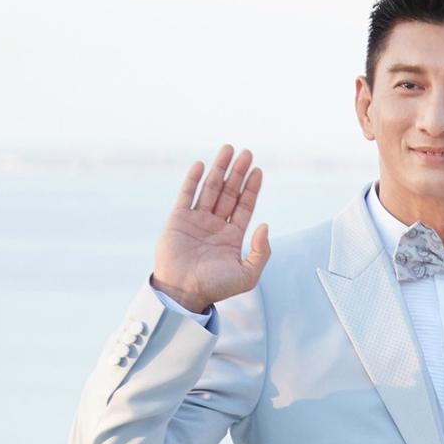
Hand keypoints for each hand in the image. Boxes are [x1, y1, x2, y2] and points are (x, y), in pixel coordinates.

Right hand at [152, 144, 268, 311]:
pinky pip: (187, 195)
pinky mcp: (178, 219)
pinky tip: (202, 165)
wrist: (183, 293)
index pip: (244, 206)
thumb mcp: (248, 275)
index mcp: (232, 237)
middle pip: (229, 192)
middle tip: (247, 153)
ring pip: (211, 189)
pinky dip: (194, 179)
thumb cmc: (215, 288)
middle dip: (238, 173)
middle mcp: (215, 225)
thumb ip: (261, 252)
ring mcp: (196, 220)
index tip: (258, 171)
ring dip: (220, 169)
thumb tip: (265, 225)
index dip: (251, 188)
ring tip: (228, 150)